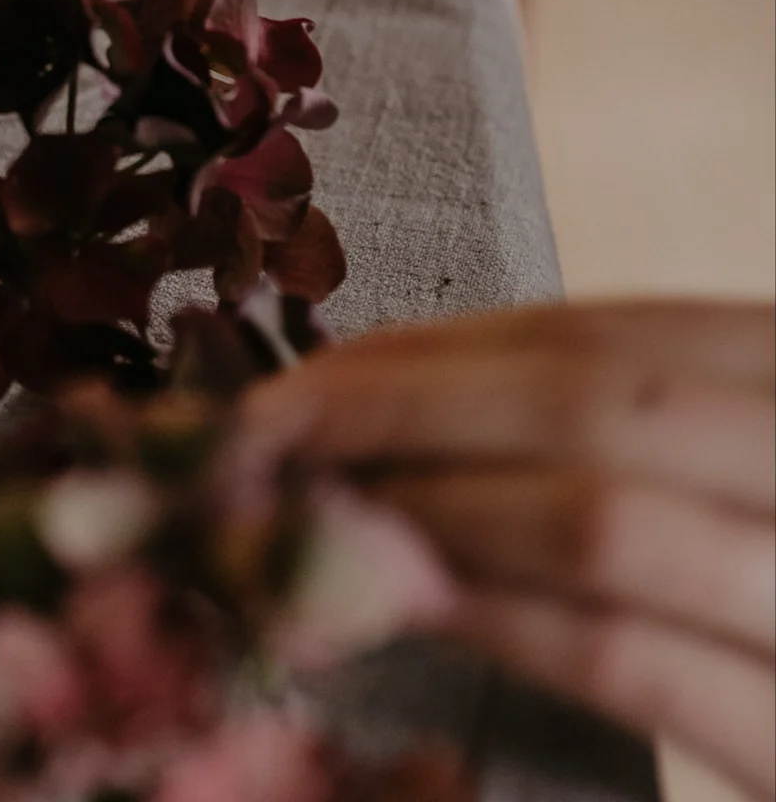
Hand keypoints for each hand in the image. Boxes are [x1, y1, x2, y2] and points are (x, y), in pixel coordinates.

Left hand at [241, 301, 775, 793]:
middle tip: (261, 430)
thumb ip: (654, 436)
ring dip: (432, 508)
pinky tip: (412, 604)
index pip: (614, 333)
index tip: (312, 364)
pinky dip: (509, 623)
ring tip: (309, 513)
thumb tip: (436, 402)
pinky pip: (636, 657)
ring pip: (605, 519)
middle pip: (598, 402)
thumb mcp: (740, 460)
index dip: (447, 345)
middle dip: (405, 406)